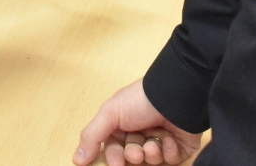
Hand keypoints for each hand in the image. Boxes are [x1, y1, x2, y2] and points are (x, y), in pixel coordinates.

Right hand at [74, 81, 201, 165]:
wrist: (174, 95)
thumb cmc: (140, 99)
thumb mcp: (110, 113)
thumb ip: (92, 136)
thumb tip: (76, 159)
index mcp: (124, 123)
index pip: (114, 148)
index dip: (114, 157)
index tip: (116, 163)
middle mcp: (141, 132)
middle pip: (132, 157)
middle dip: (133, 155)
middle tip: (136, 151)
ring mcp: (160, 139)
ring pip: (151, 161)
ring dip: (150, 154)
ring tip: (153, 144)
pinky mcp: (179, 147)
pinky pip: (171, 159)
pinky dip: (169, 151)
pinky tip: (169, 139)